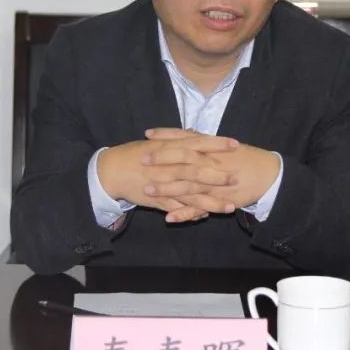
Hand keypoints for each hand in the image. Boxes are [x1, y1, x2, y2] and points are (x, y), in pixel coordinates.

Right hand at [97, 134, 239, 220]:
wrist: (112, 170)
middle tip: (237, 178)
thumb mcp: (157, 142)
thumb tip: (195, 132)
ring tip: (230, 207)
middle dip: (218, 175)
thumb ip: (178, 139)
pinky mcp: (158, 200)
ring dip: (211, 201)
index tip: (236, 144)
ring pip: (191, 194)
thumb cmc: (135, 153)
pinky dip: (190, 213)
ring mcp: (164, 184)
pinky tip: (205, 217)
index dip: (217, 144)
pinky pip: (177, 208)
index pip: (198, 143)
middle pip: (197, 170)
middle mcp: (169, 165)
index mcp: (170, 147)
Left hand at [143, 129, 280, 220]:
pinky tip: (169, 218)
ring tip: (147, 191)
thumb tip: (187, 132)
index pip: (186, 139)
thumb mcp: (224, 146)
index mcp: (212, 149)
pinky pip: (200, 208)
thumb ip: (204, 141)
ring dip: (167, 189)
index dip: (166, 136)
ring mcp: (214, 182)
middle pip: (183, 159)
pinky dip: (185, 214)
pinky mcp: (219, 200)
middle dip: (161, 159)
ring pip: (188, 185)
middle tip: (142, 159)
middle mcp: (211, 163)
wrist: (269, 174)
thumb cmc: (246, 158)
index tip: (148, 134)